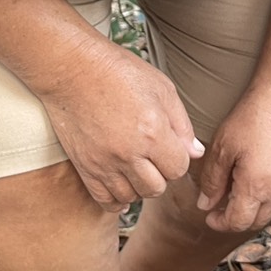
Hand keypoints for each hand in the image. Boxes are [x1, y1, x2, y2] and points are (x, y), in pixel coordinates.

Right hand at [39, 37, 203, 208]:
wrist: (73, 69)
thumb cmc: (119, 72)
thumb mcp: (162, 89)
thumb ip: (182, 125)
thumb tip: (196, 152)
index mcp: (153, 132)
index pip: (178, 169)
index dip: (178, 159)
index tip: (170, 147)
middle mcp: (129, 153)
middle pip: (157, 188)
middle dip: (161, 174)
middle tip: (154, 157)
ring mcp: (104, 163)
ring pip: (132, 196)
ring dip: (139, 186)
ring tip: (137, 167)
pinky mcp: (85, 167)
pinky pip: (104, 200)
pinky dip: (116, 199)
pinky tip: (121, 185)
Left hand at [196, 90, 270, 233]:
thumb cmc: (251, 120)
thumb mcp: (222, 149)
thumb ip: (212, 181)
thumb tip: (205, 204)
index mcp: (256, 187)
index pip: (237, 222)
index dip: (220, 223)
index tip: (209, 215)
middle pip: (255, 221)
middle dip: (236, 219)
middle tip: (219, 208)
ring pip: (270, 209)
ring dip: (252, 208)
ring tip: (235, 191)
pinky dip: (266, 195)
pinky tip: (254, 178)